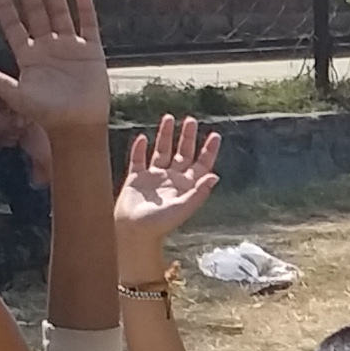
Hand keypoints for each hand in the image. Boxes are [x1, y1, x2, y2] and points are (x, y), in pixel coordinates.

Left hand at [0, 0, 110, 136]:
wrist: (77, 126)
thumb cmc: (46, 113)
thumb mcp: (15, 95)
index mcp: (28, 55)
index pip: (14, 24)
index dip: (6, 5)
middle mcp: (47, 46)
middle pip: (36, 11)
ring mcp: (70, 46)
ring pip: (59, 12)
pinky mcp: (91, 50)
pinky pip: (88, 24)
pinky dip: (84, 9)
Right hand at [118, 114, 222, 250]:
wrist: (133, 232)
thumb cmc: (159, 224)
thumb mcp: (183, 207)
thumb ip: (199, 192)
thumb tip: (216, 176)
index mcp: (185, 186)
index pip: (200, 165)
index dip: (208, 151)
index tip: (215, 135)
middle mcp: (171, 179)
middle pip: (182, 153)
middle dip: (187, 137)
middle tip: (191, 120)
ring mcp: (153, 178)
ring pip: (161, 151)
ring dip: (164, 136)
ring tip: (168, 118)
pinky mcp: (136, 178)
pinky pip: (138, 160)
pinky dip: (139, 148)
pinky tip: (142, 138)